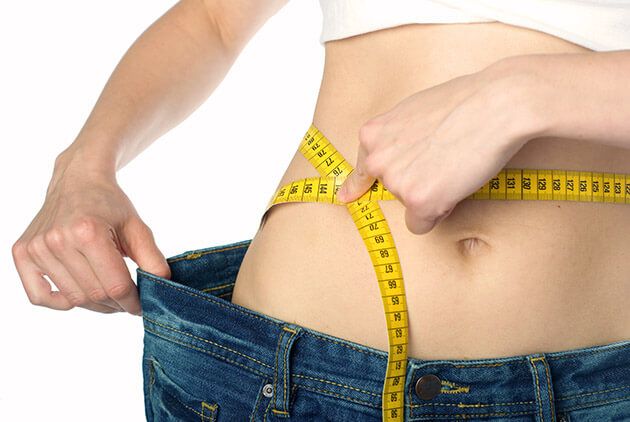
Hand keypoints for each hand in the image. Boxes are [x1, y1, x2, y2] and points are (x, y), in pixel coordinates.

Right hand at [11, 149, 170, 314]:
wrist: (77, 181)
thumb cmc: (110, 205)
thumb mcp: (137, 227)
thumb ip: (152, 259)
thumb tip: (163, 288)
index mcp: (88, 231)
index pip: (116, 286)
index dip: (133, 302)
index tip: (142, 305)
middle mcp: (57, 240)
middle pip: (94, 295)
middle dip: (116, 304)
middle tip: (128, 300)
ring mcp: (36, 247)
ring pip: (72, 299)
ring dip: (95, 304)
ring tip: (108, 292)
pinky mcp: (22, 253)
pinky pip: (39, 296)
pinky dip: (61, 302)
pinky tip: (79, 291)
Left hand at [336, 57, 544, 233]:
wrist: (496, 105)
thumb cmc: (465, 101)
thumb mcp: (414, 110)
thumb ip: (397, 135)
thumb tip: (398, 154)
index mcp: (372, 135)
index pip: (361, 170)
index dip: (356, 185)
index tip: (346, 197)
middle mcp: (377, 160)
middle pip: (391, 190)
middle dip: (415, 183)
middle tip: (443, 161)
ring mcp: (395, 182)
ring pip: (410, 206)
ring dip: (430, 196)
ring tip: (454, 165)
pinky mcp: (418, 201)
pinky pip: (420, 224)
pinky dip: (437, 214)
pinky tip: (454, 187)